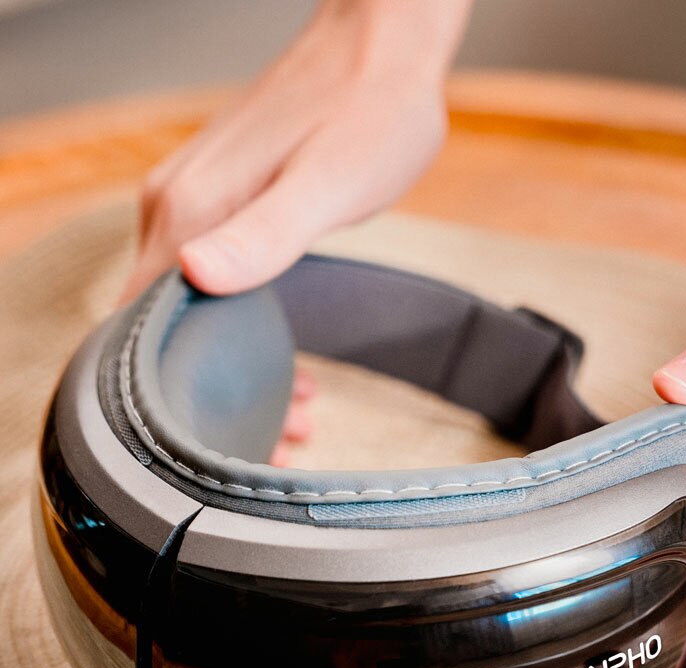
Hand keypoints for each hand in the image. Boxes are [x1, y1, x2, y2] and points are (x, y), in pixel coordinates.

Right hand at [120, 0, 469, 463]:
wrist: (383, 53)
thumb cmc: (367, 114)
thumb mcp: (325, 186)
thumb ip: (264, 235)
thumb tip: (197, 274)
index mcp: (188, 212)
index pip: (142, 328)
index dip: (181, 397)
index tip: (237, 434)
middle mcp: (176, 210)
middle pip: (160, 331)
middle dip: (214, 398)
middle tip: (283, 436)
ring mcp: (196, 206)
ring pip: (187, 315)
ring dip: (235, 374)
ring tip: (301, 413)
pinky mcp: (223, 206)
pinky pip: (211, 289)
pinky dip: (244, 338)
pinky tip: (293, 363)